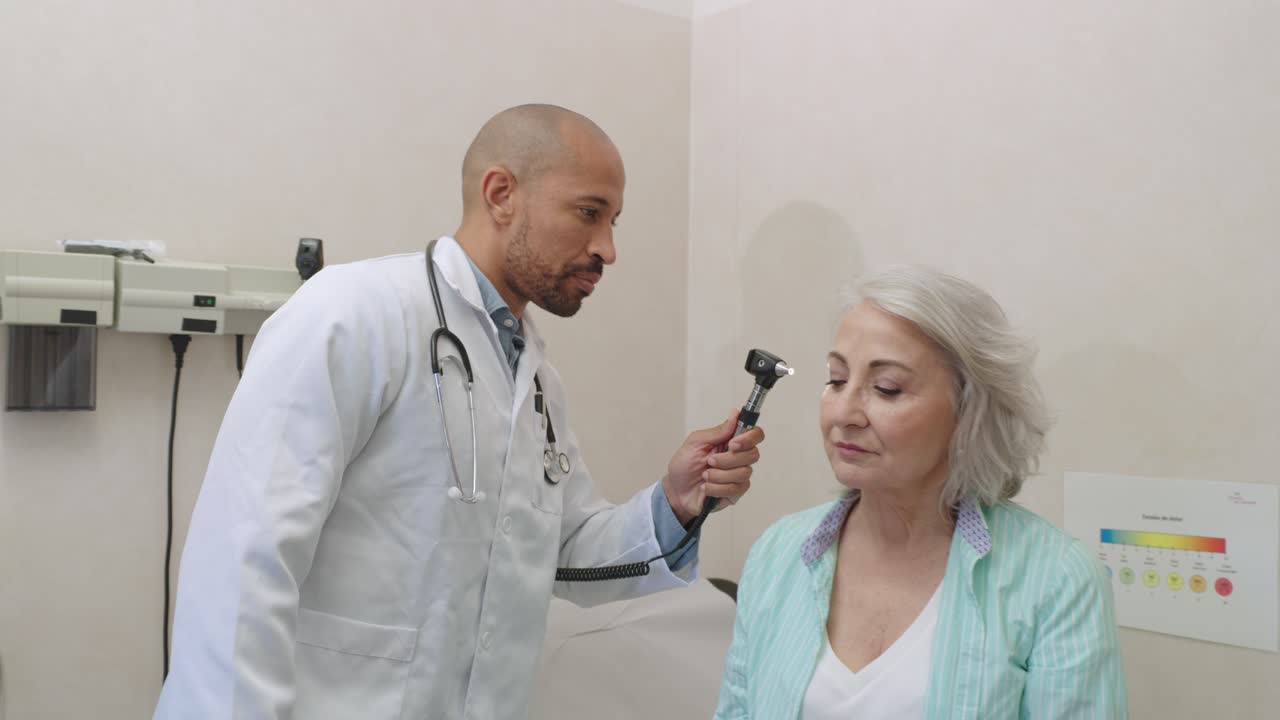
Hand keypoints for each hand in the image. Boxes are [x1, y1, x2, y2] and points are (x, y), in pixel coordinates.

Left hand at [662, 410, 765, 524]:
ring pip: (744, 473)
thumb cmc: (684, 465)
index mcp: (730, 441)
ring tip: (705, 475)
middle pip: (753, 454)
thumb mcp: (695, 442)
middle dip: (728, 459)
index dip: (750, 438)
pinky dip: (717, 488)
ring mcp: (738, 475)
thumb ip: (718, 431)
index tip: (733, 443)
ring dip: (719, 475)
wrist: (676, 490)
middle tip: (710, 461)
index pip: (755, 434)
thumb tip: (735, 414)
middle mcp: (738, 457)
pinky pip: (736, 489)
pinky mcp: (735, 492)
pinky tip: (706, 487)